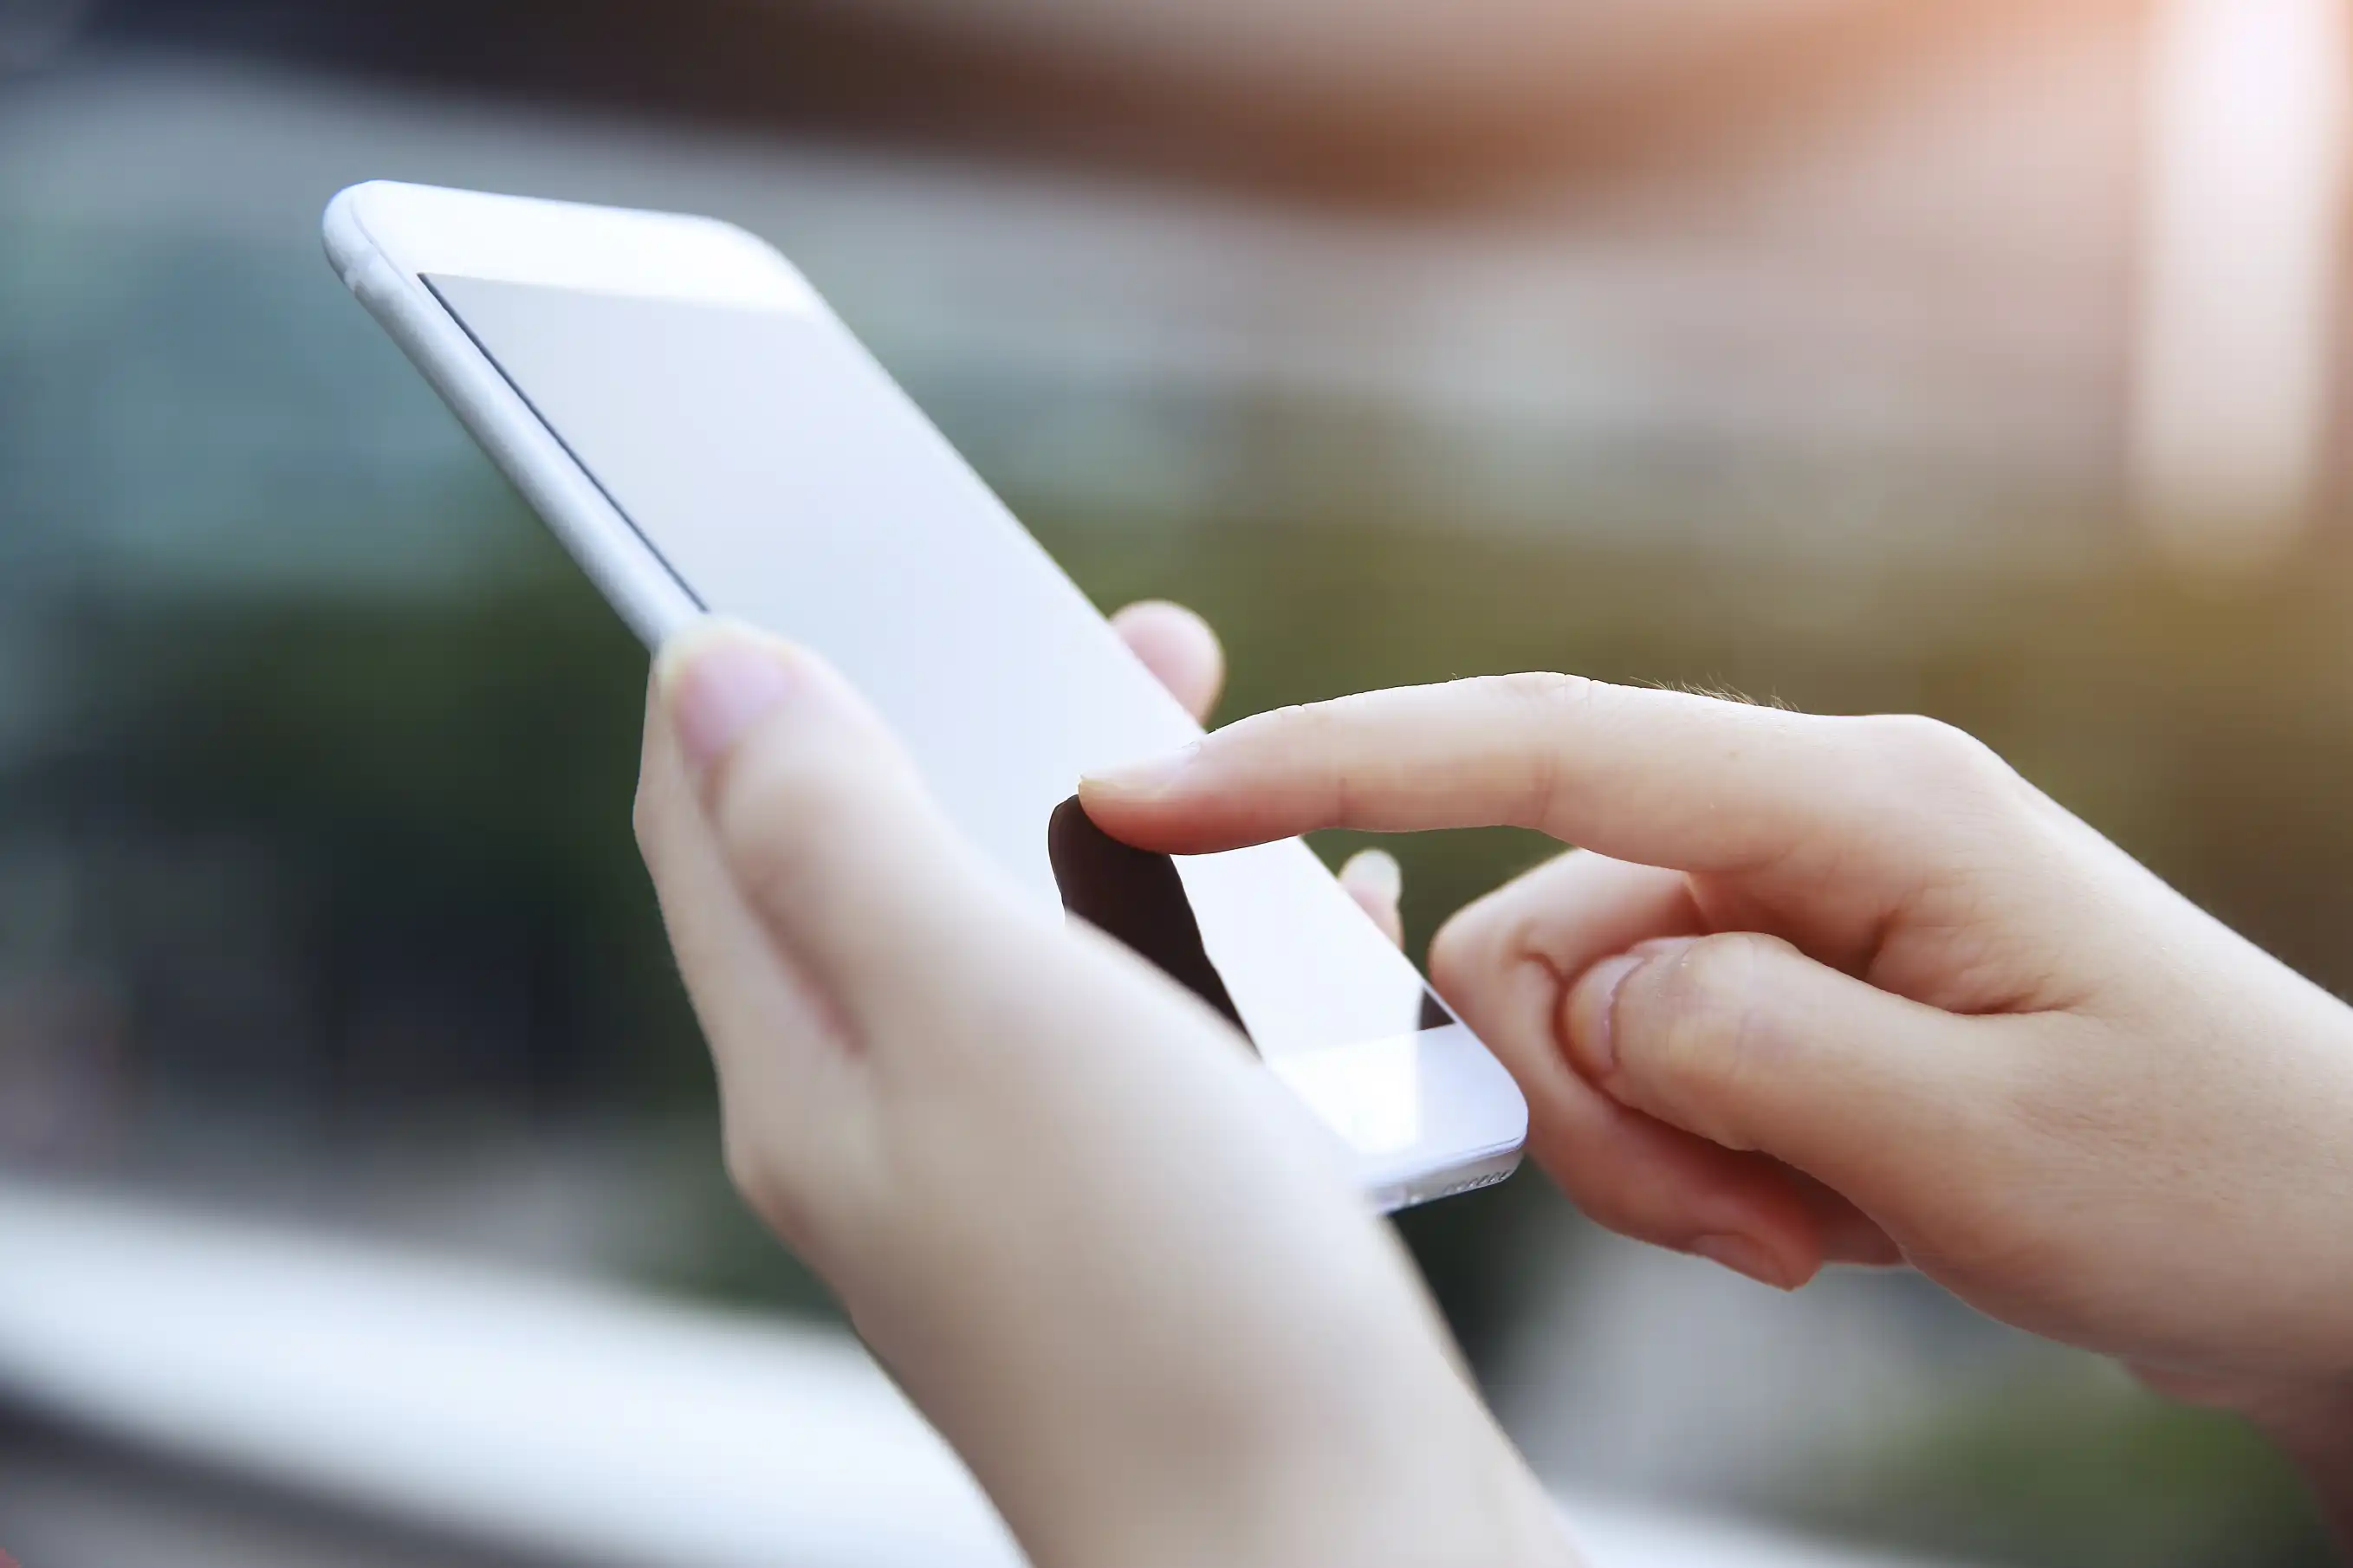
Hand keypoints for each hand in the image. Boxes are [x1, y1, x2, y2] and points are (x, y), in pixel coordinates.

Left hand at [633, 611, 1572, 1567]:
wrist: (1336, 1565)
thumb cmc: (1168, 1302)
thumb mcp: (979, 1012)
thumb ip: (839, 834)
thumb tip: (716, 673)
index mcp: (811, 1070)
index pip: (709, 826)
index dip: (744, 675)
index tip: (812, 553)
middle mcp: (899, 1127)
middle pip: (884, 870)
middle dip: (975, 718)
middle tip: (1104, 632)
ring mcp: (1030, 1181)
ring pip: (1044, 945)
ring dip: (1115, 823)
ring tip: (1227, 751)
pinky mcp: (1157, 1223)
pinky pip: (1163, 1034)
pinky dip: (1224, 948)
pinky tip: (1317, 927)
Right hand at [1081, 670, 2352, 1413]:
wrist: (2334, 1253)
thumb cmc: (2209, 1180)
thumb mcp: (1970, 1139)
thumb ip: (1734, 1038)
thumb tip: (1576, 984)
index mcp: (1854, 806)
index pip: (1533, 747)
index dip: (1324, 761)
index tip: (1151, 791)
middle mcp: (1806, 825)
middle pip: (1536, 931)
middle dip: (1589, 1101)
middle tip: (1751, 1228)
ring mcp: (1797, 906)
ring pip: (1578, 1013)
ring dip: (1649, 1151)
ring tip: (1812, 1230)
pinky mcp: (1795, 984)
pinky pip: (1647, 1059)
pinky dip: (1690, 1159)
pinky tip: (1822, 1214)